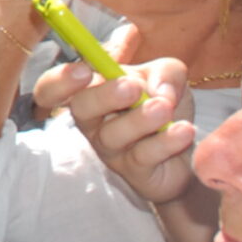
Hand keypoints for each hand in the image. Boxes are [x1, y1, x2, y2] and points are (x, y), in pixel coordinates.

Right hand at [37, 26, 200, 207]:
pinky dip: (166, 141)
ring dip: (139, 119)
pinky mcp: (134, 171)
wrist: (187, 147)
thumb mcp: (169, 78)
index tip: (84, 70)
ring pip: (113, 134)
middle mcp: (93, 121)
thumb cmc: (164, 106)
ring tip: (165, 108)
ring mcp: (111, 149)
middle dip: (103, 96)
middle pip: (80, 109)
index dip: (59, 80)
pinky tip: (184, 130)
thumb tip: (159, 91)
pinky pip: (143, 156)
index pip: (53, 87)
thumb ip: (165, 73)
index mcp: (92, 91)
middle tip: (132, 87)